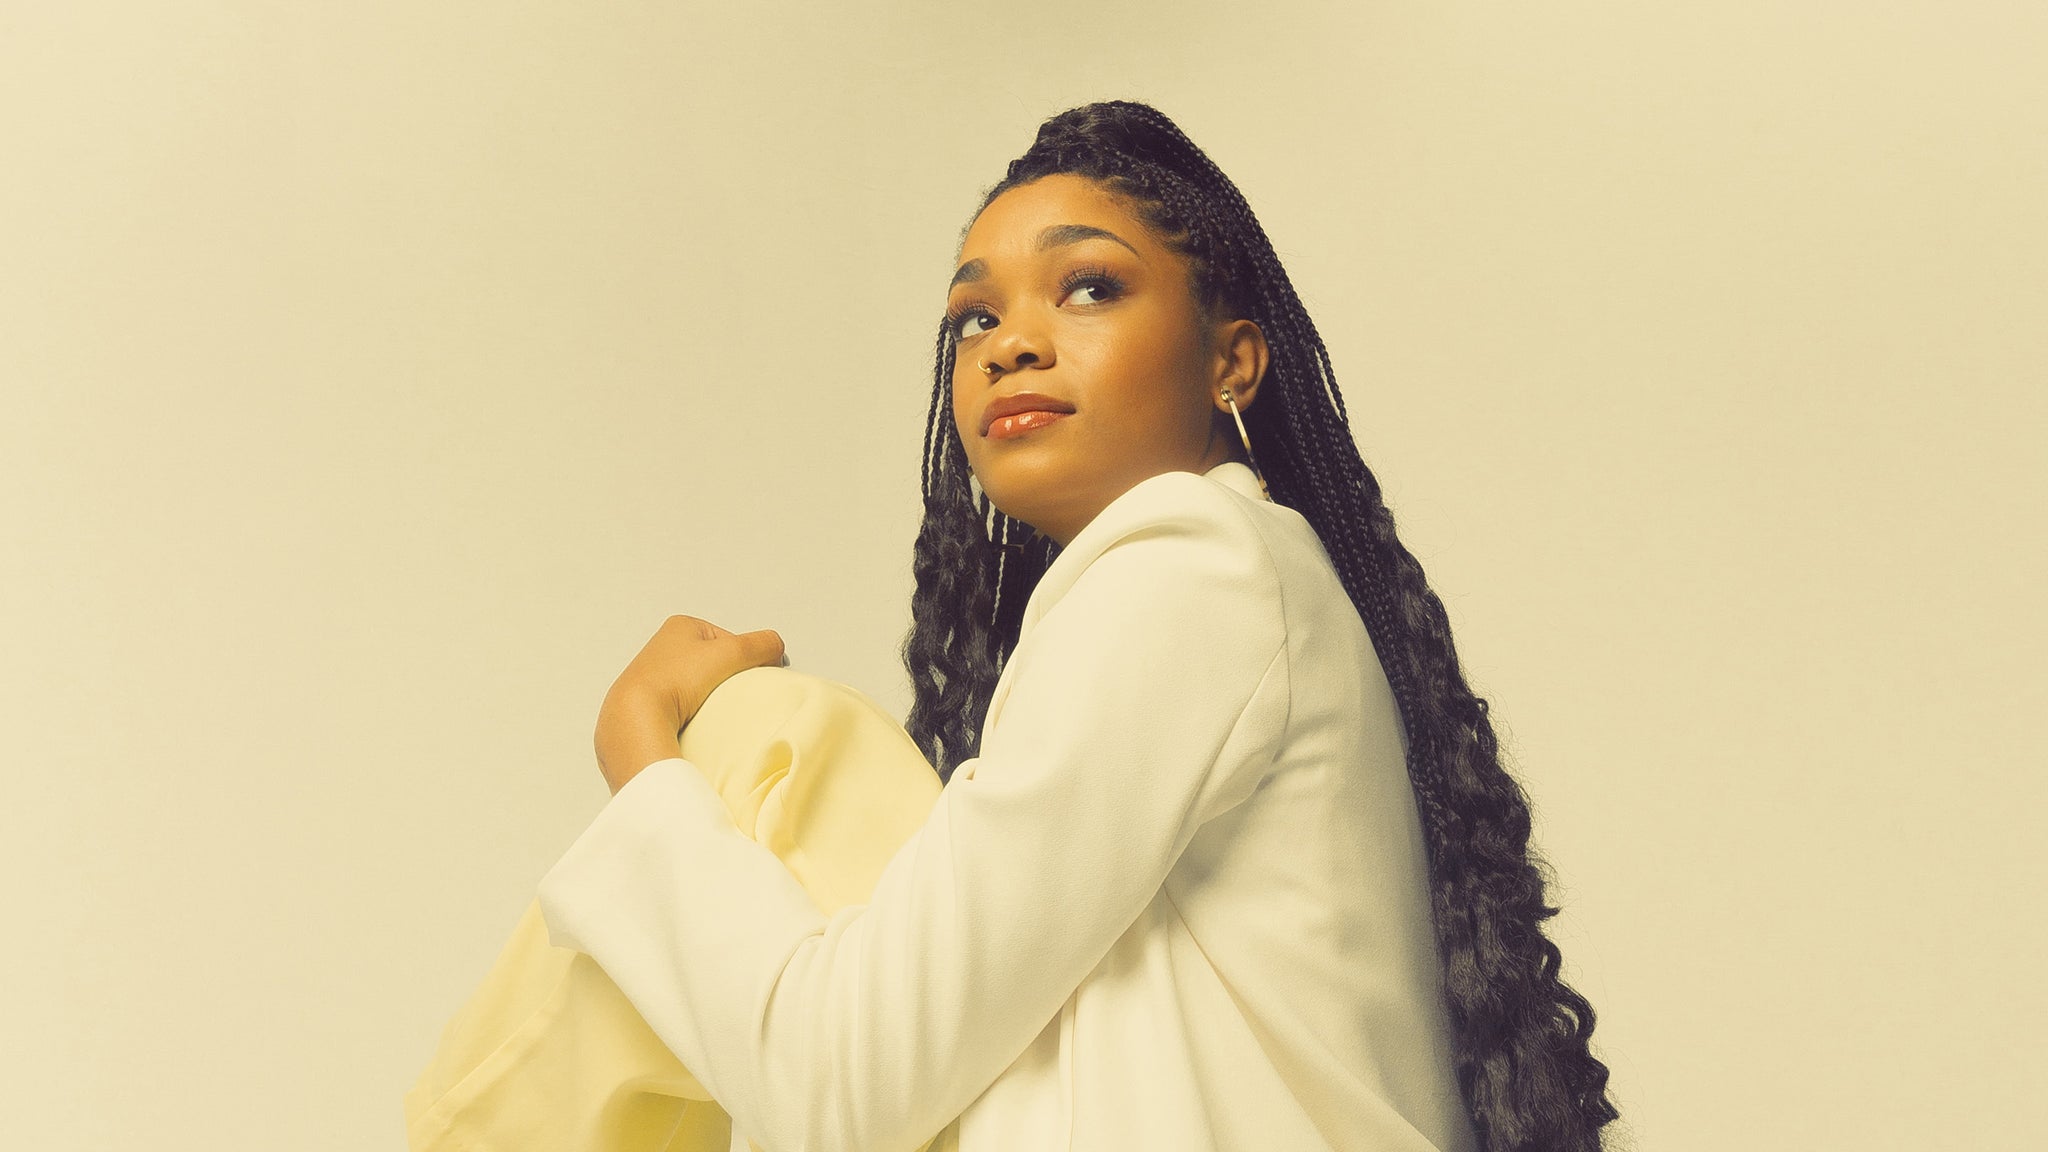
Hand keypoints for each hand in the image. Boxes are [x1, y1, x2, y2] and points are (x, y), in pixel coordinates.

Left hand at [593, 615, 785, 794]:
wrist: (635, 718)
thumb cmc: (676, 680)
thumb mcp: (729, 653)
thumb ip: (760, 645)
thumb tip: (776, 646)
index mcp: (680, 626)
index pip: (727, 640)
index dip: (743, 659)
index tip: (747, 678)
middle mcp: (662, 646)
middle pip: (711, 663)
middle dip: (724, 680)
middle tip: (729, 697)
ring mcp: (651, 675)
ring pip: (695, 686)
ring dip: (706, 698)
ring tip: (710, 711)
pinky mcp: (644, 703)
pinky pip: (679, 706)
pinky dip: (689, 713)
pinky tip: (692, 722)